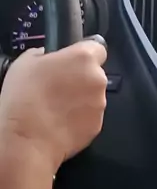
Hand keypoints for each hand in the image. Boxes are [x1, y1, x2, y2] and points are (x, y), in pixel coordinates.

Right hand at [0, 41, 107, 174]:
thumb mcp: (25, 63)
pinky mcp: (97, 126)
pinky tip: (58, 122)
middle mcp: (97, 79)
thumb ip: (43, 54)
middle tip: (57, 87)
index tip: (71, 61)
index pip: (97, 48)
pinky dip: (78, 118)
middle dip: (79, 79)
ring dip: (79, 99)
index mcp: (83, 58)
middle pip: (94, 74)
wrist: (26, 140)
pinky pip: (89, 117)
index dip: (84, 54)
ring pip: (92, 96)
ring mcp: (99, 104)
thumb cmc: (24, 99)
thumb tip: (45, 56)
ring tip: (55, 108)